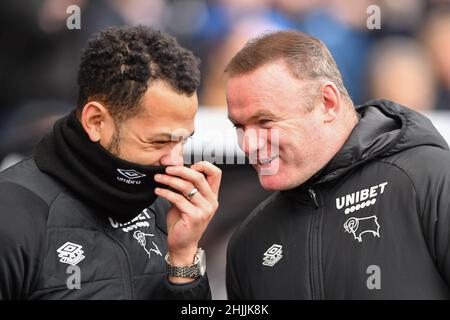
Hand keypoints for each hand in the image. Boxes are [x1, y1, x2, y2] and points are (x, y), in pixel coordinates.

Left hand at [154, 161, 220, 281]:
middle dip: (181, 170)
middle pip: (199, 177)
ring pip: (187, 187)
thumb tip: (174, 171)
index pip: (216, 173)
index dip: (203, 165)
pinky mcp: (194, 217)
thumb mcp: (186, 202)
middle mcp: (211, 202)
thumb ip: (185, 188)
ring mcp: (204, 210)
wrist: (182, 245)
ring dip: (169, 180)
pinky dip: (165, 192)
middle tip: (167, 169)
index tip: (188, 165)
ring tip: (158, 178)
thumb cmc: (183, 223)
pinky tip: (158, 191)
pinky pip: (178, 199)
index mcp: (212, 196)